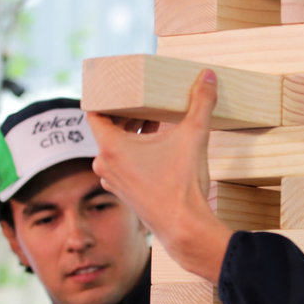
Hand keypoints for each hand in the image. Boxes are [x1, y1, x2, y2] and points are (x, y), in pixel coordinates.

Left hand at [88, 68, 233, 280]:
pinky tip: (156, 147)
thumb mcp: (194, 136)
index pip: (95, 111)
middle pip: (107, 127)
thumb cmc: (182, 185)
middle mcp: (104, 163)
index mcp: (111, 147)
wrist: (184, 228)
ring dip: (131, 132)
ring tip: (155, 121)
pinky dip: (133, 151)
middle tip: (147, 101)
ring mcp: (112, 180)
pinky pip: (120, 163)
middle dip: (127, 112)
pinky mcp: (123, 192)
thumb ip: (201, 103)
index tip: (122, 89)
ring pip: (114, 146)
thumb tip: (209, 76)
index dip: (106, 97)